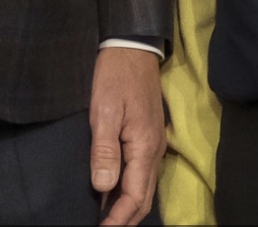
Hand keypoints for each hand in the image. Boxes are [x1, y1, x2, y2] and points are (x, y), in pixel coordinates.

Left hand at [90, 45, 164, 225]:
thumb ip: (104, 150)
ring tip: (105, 219)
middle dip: (125, 220)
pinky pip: (141, 173)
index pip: (135, 196)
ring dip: (127, 207)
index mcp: (144, 147)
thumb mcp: (104, 112)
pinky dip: (128, 190)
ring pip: (144, 187)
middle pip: (144, 198)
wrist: (133, 48)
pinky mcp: (148, 137)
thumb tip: (103, 187)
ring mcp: (153, 144)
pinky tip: (110, 193)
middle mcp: (154, 150)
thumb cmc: (115, 77)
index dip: (118, 219)